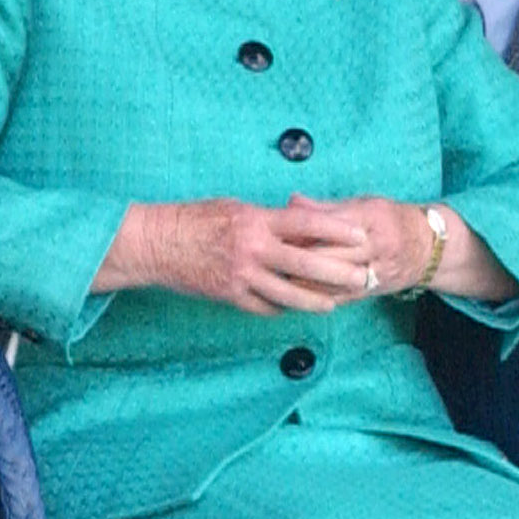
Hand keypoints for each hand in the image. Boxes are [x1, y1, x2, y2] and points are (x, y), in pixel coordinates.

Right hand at [95, 198, 371, 313]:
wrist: (155, 243)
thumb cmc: (195, 219)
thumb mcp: (235, 209)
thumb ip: (268, 219)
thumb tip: (299, 223)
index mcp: (256, 221)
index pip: (306, 224)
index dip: (337, 231)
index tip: (360, 236)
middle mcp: (252, 249)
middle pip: (305, 264)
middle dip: (338, 273)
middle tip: (363, 278)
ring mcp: (242, 276)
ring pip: (288, 294)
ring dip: (315, 301)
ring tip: (334, 305)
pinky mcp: (230, 296)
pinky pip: (264, 307)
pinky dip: (282, 308)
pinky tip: (295, 309)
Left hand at [287, 194, 441, 296]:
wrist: (428, 247)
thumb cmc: (390, 220)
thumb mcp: (362, 204)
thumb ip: (326, 207)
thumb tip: (291, 201)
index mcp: (371, 217)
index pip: (331, 225)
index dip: (302, 231)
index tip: (278, 234)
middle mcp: (376, 244)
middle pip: (331, 255)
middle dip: (300, 259)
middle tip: (273, 260)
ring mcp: (378, 270)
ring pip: (335, 280)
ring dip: (307, 282)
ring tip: (281, 279)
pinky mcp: (376, 290)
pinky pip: (344, 297)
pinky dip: (320, 297)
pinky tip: (300, 295)